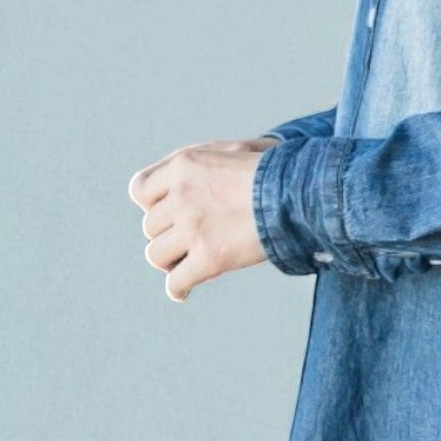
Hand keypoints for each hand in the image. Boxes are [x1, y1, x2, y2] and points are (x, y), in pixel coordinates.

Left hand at [128, 137, 277, 302]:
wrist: (300, 192)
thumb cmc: (276, 169)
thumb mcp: (236, 148)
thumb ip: (207, 159)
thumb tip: (204, 168)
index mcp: (183, 166)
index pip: (140, 190)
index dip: (151, 204)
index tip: (166, 213)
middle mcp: (181, 195)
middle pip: (150, 226)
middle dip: (167, 234)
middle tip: (188, 241)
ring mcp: (193, 227)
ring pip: (156, 255)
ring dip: (170, 261)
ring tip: (186, 263)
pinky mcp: (210, 257)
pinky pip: (176, 281)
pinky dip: (178, 289)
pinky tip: (183, 292)